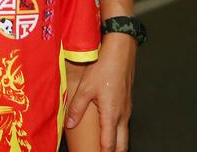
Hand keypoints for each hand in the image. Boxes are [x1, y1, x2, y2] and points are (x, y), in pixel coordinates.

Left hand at [66, 34, 135, 151]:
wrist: (120, 53)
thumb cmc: (104, 69)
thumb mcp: (85, 88)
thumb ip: (77, 108)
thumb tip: (69, 124)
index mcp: (112, 115)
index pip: (110, 145)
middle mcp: (122, 116)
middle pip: (122, 145)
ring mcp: (127, 110)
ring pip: (124, 134)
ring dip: (116, 143)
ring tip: (102, 145)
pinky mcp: (127, 103)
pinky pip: (124, 123)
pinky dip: (117, 131)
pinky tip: (107, 127)